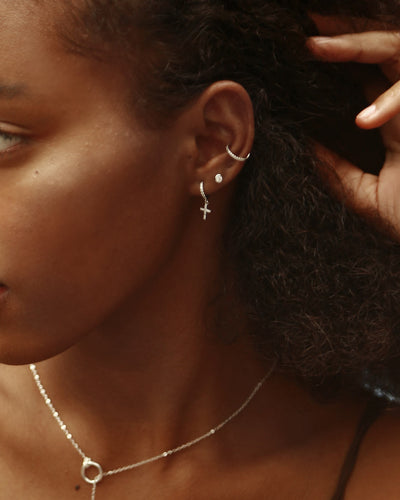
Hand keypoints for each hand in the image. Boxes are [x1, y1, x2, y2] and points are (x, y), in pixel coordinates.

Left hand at [308, 26, 399, 236]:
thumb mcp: (366, 197)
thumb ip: (337, 172)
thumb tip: (305, 148)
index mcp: (395, 122)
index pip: (366, 75)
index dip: (338, 57)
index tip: (300, 51)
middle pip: (384, 50)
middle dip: (345, 35)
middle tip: (305, 30)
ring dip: (361, 47)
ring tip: (315, 47)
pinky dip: (393, 103)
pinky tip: (363, 120)